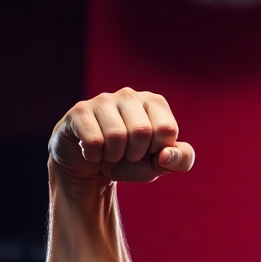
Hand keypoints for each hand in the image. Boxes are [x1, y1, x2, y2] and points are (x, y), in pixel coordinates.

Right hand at [48, 88, 194, 183]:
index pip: (167, 129)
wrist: (92, 167)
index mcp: (155, 102)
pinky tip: (92, 150)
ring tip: (110, 152)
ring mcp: (102, 100)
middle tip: (127, 154)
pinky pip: (93, 141)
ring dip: (115, 156)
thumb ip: (181, 159)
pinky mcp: (80, 111)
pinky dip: (95, 155)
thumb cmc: (132, 161)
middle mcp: (129, 94)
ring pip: (117, 135)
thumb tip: (167, 154)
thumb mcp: (162, 164)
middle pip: (142, 131)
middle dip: (136, 154)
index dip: (158, 150)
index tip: (149, 151)